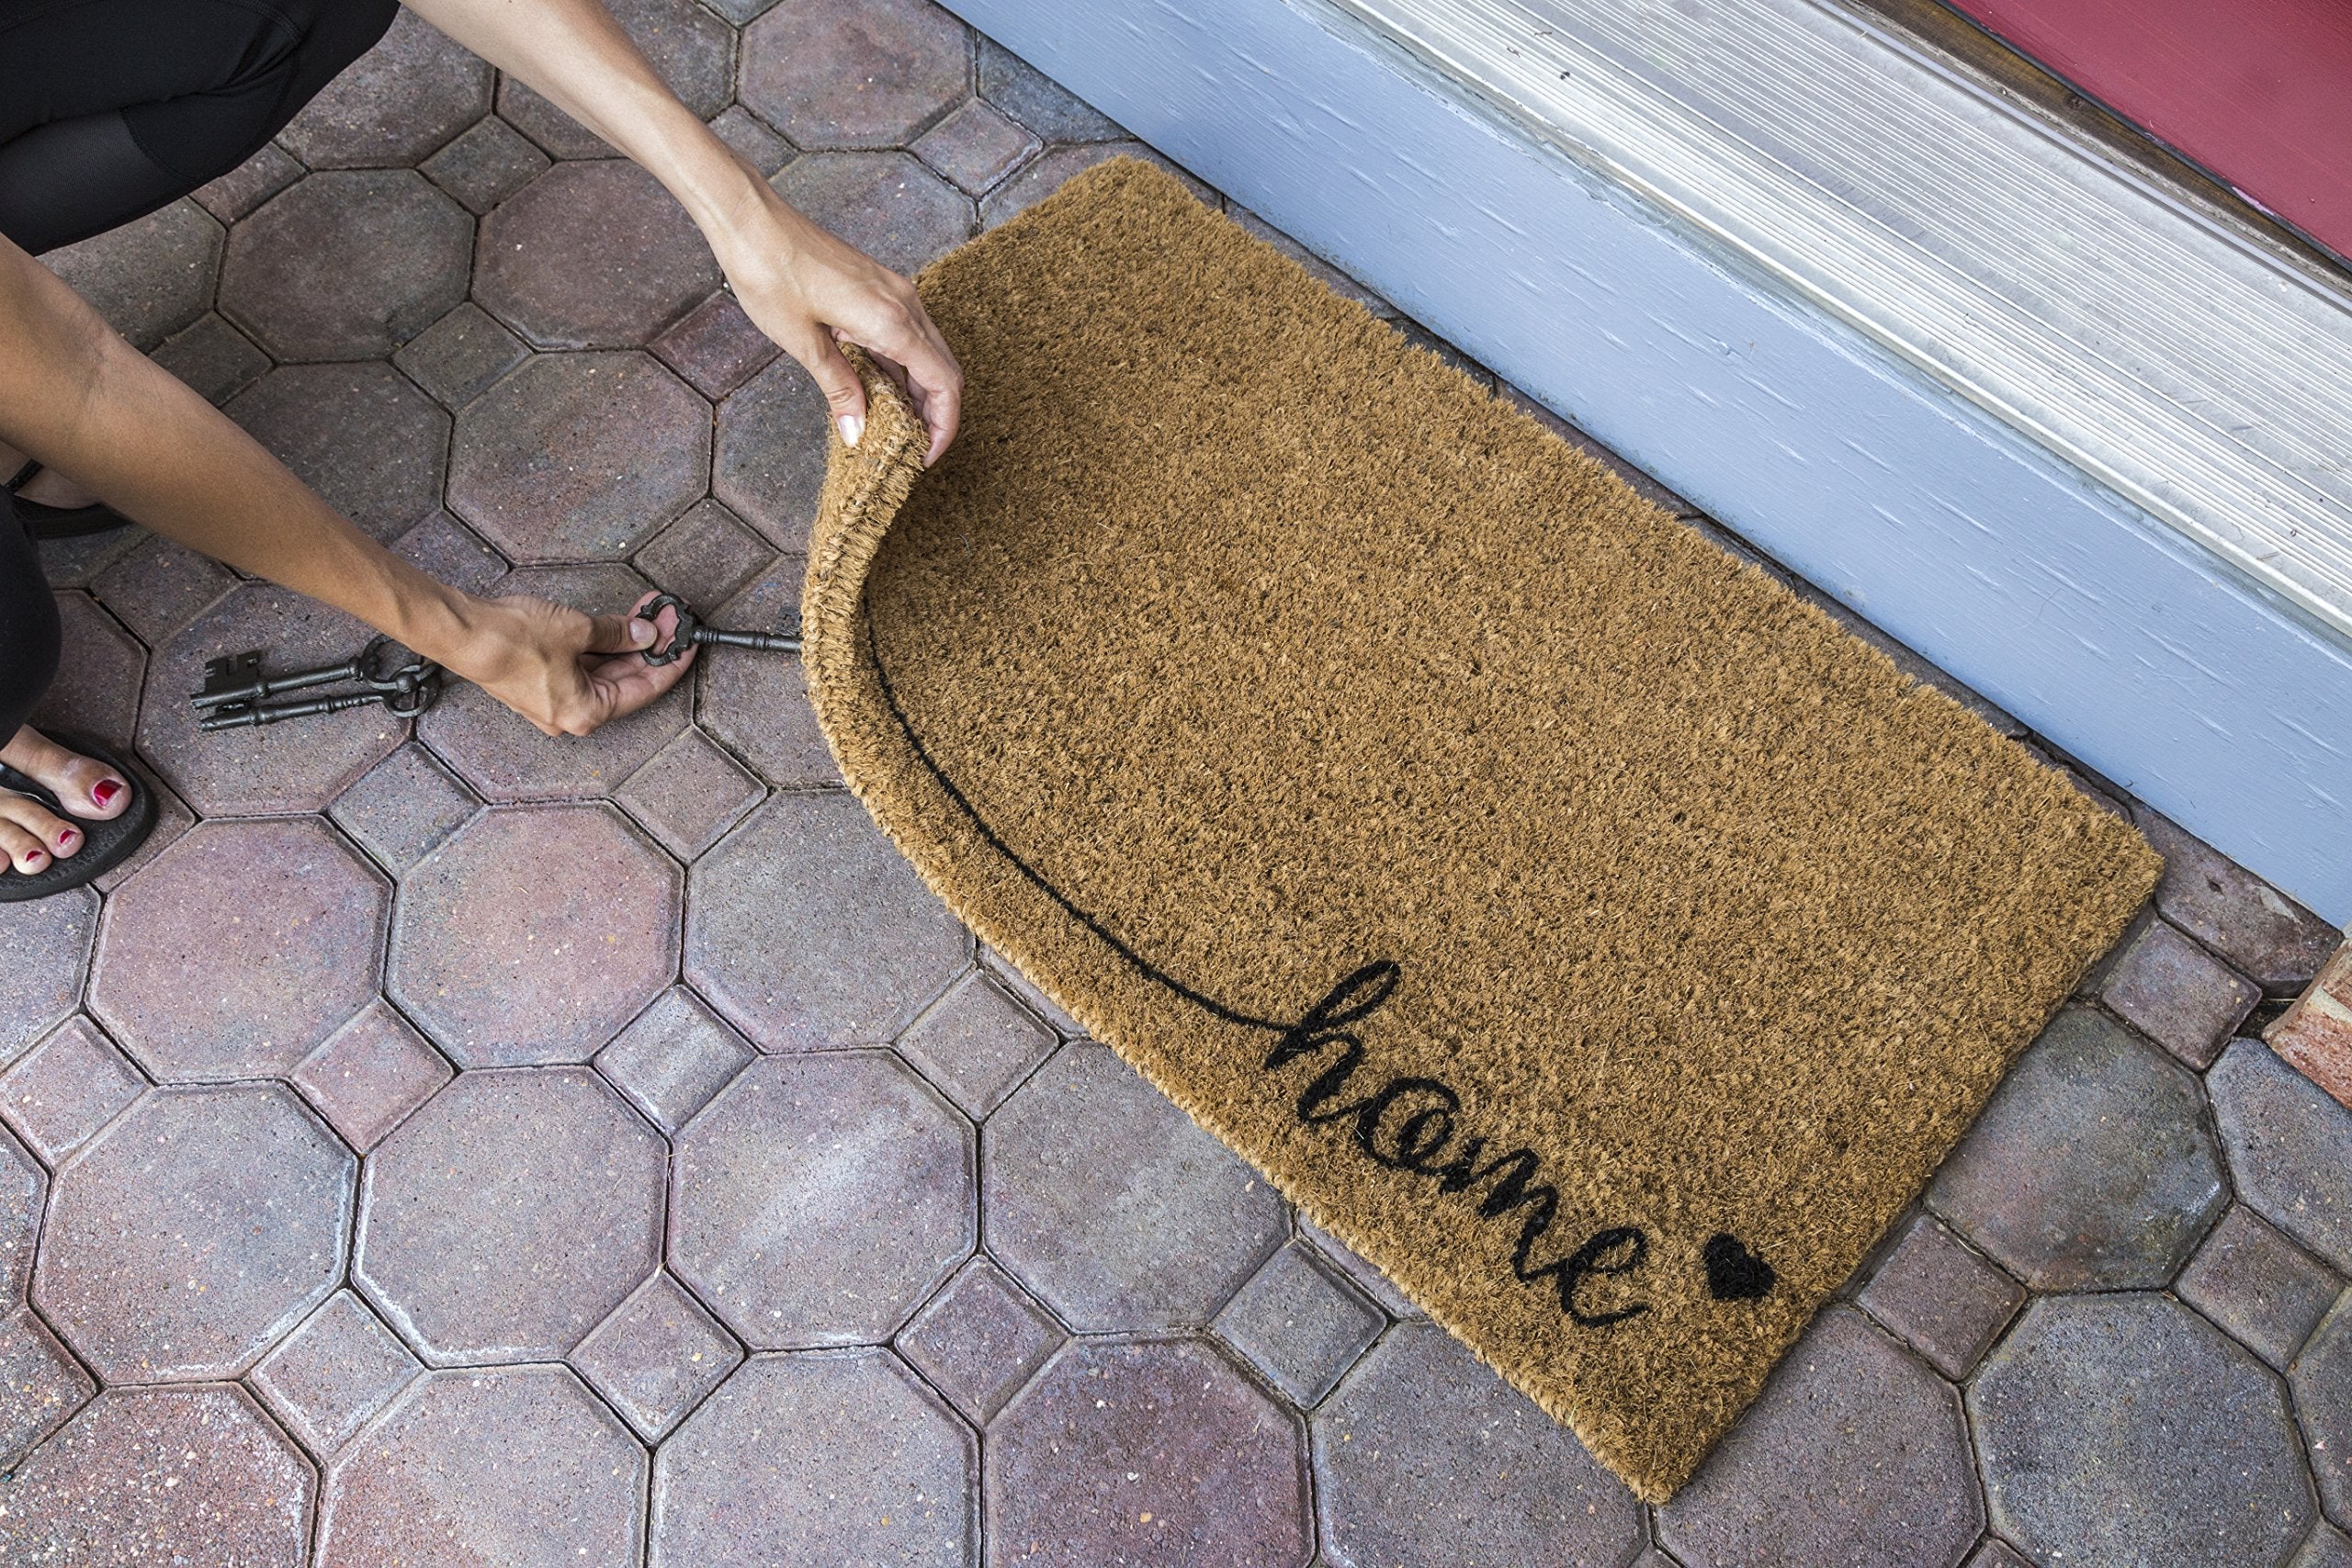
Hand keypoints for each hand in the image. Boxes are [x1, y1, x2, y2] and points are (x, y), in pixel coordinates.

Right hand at [442, 590, 692, 735]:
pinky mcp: (539, 682)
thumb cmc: (510, 640)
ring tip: (648, 614)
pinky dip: (602, 647)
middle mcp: (570, 715)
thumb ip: (619, 634)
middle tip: (668, 618)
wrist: (461, 633)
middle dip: (649, 646)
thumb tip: (646, 634)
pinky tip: (617, 624)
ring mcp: (553, 700)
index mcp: (586, 713)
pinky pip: (582, 667)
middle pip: (625, 681)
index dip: (670, 663)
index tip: (688, 643)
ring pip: (604, 672)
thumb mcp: (578, 630)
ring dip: (625, 643)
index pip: (645, 690)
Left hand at [712, 178, 962, 466]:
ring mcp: (895, 291)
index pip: (944, 384)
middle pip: (945, 369)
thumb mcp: (804, 343)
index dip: (943, 426)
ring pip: (929, 351)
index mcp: (892, 322)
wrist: (752, 221)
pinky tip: (879, 386)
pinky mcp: (879, 286)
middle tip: (912, 447)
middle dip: (937, 413)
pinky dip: (904, 365)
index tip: (925, 455)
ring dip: (921, 390)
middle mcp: (904, 303)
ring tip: (894, 424)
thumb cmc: (770, 275)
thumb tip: (858, 434)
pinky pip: (909, 332)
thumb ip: (840, 390)